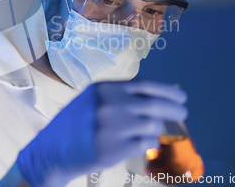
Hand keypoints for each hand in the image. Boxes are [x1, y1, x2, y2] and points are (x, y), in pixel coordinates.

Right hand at [16, 79, 187, 186]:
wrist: (50, 150)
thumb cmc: (74, 124)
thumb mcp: (92, 100)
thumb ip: (119, 96)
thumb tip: (157, 95)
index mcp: (104, 88)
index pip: (145, 85)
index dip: (167, 90)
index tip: (181, 96)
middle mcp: (108, 104)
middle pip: (154, 103)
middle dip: (174, 108)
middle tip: (183, 112)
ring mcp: (110, 126)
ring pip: (152, 124)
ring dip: (157, 129)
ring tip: (152, 132)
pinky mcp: (111, 148)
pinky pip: (145, 144)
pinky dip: (150, 144)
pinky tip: (145, 144)